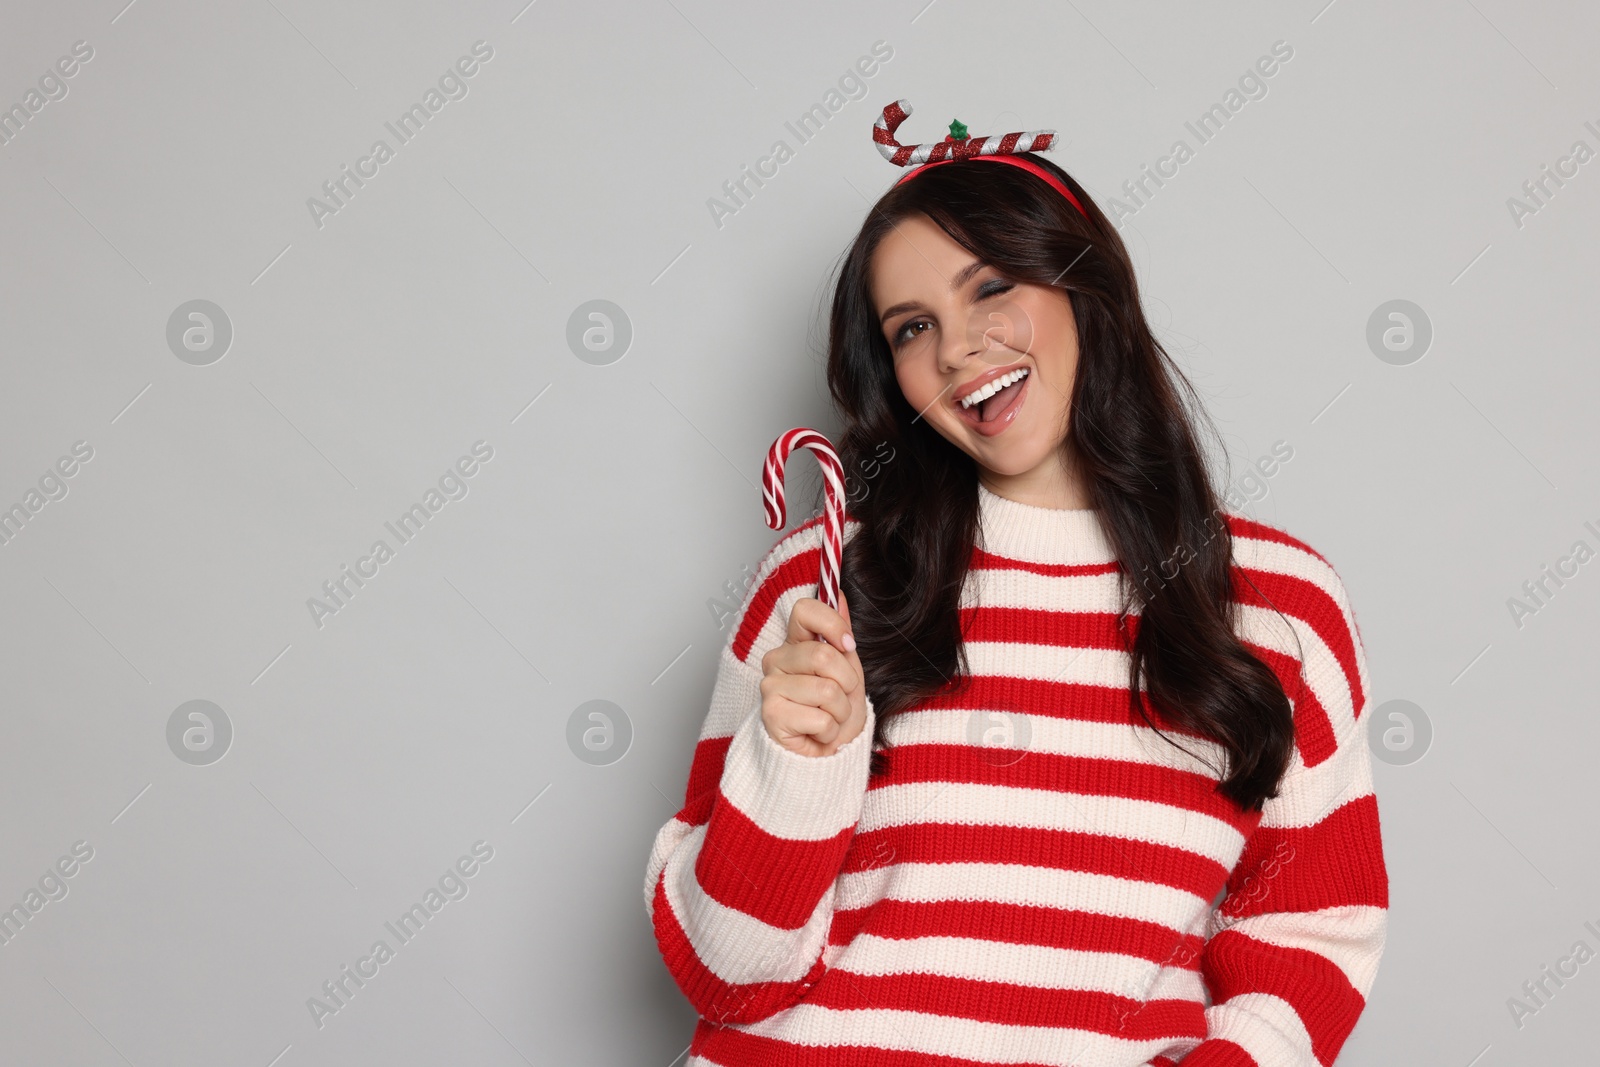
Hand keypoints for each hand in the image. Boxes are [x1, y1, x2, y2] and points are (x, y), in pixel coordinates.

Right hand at [758, 592, 868, 756]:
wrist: (827, 751)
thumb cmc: (834, 710)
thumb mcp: (847, 668)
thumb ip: (839, 633)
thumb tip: (840, 594)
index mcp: (795, 643)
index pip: (804, 610)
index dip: (832, 623)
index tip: (848, 644)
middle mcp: (776, 659)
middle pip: (823, 655)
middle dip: (846, 682)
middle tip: (840, 698)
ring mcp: (770, 686)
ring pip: (827, 691)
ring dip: (840, 711)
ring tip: (829, 718)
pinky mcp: (771, 714)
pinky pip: (821, 719)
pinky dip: (830, 731)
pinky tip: (818, 734)